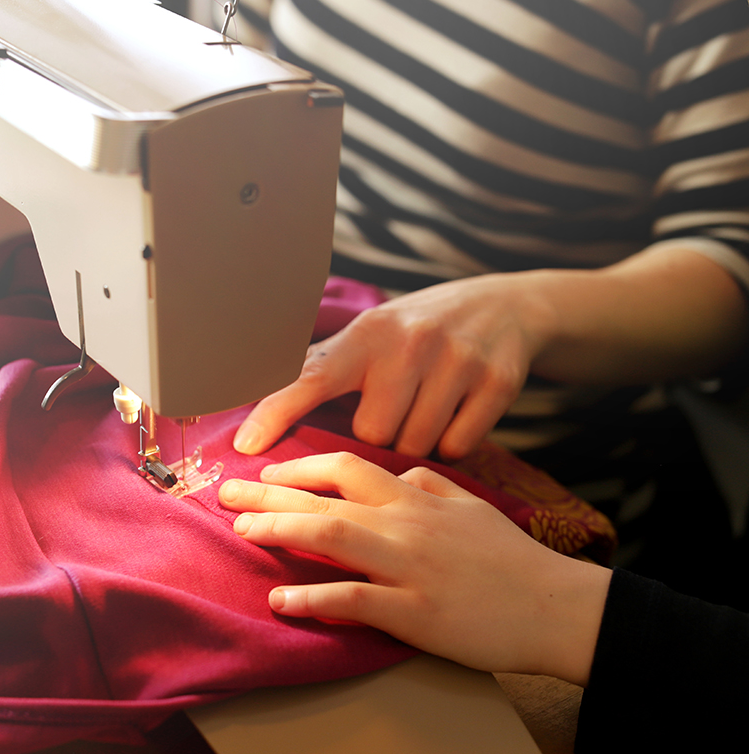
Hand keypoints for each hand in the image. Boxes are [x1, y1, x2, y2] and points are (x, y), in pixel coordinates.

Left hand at [219, 453, 610, 685]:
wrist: (557, 607)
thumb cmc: (512, 560)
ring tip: (241, 531)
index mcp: (417, 497)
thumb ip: (432, 484)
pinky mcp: (415, 610)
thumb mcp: (473, 507)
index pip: (347, 466)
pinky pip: (353, 599)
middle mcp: (407, 523)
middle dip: (268, 493)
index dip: (300, 466)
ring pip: (332, 535)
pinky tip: (280, 598)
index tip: (266, 472)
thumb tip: (398, 473)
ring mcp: (409, 566)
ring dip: (279, 530)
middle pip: (326, 496)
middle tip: (225, 494)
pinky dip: (311, 597)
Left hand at [234, 273, 555, 459]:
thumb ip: (324, 370)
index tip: (247, 445)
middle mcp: (409, 343)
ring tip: (425, 408)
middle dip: (379, 434)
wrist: (506, 305)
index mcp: (366, 334)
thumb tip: (258, 415)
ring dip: (415, 442)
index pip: (312, 376)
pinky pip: (458, 448)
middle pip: (371, 434)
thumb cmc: (417, 331)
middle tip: (395, 406)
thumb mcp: (370, 335)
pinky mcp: (497, 383)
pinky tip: (455, 415)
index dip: (276, 411)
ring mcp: (457, 361)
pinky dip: (453, 445)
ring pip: (414, 446)